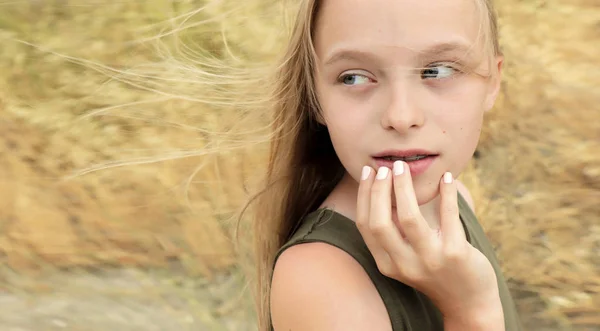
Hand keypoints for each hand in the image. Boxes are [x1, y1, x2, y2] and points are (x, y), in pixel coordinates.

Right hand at [356, 161, 502, 321]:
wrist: (468, 302)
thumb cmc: (434, 271)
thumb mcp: (405, 258)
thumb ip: (393, 234)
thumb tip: (383, 189)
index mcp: (387, 264)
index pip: (366, 225)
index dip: (364, 196)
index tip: (369, 172)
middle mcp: (404, 264)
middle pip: (380, 222)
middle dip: (379, 190)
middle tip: (387, 167)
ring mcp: (430, 260)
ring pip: (409, 218)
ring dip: (404, 187)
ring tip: (404, 167)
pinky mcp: (456, 254)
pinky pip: (448, 216)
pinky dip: (447, 193)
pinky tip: (447, 177)